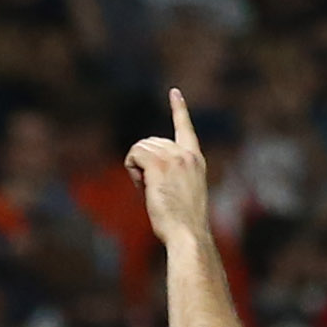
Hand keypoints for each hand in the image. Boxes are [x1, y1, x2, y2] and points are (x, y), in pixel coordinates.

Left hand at [122, 90, 211, 247]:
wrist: (188, 233)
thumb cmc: (182, 223)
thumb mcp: (182, 192)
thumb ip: (169, 174)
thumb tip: (144, 167)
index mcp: (195, 159)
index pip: (186, 128)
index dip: (179, 109)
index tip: (174, 92)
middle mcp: (186, 154)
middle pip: (151, 141)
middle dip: (143, 162)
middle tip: (149, 187)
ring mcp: (174, 158)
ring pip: (141, 147)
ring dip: (136, 167)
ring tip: (148, 189)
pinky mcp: (160, 165)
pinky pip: (135, 154)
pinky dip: (131, 167)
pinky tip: (140, 184)